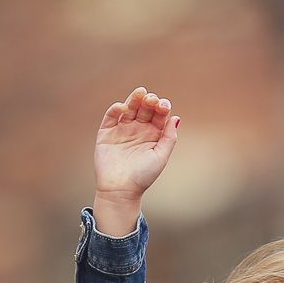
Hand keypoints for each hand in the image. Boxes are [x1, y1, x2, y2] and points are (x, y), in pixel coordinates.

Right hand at [93, 87, 179, 235]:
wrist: (121, 190)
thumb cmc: (143, 176)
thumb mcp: (161, 157)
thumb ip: (169, 137)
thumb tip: (176, 117)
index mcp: (153, 134)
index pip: (159, 115)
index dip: (162, 107)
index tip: (164, 105)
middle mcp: (138, 130)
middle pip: (144, 109)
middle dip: (149, 102)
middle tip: (152, 99)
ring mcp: (122, 130)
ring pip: (129, 109)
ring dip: (134, 99)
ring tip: (140, 92)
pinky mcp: (107, 133)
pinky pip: (111, 117)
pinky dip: (116, 109)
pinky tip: (123, 106)